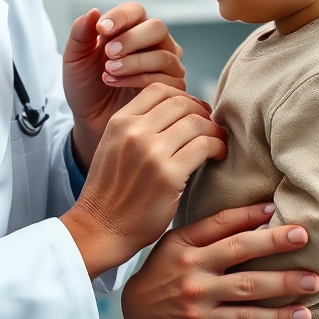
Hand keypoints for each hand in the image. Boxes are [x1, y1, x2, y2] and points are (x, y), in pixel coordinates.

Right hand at [59, 84, 224, 278]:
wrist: (100, 229)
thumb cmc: (112, 194)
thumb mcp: (114, 148)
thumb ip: (138, 127)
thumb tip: (178, 113)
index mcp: (119, 121)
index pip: (160, 90)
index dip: (184, 97)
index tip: (194, 112)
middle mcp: (134, 132)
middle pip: (181, 102)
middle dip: (202, 111)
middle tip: (211, 126)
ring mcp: (151, 152)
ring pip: (196, 122)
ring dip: (214, 129)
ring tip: (218, 141)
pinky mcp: (169, 175)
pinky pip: (204, 146)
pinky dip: (218, 146)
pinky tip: (217, 155)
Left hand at [63, 4, 184, 167]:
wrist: (88, 120)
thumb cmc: (85, 86)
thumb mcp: (74, 58)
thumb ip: (81, 33)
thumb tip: (93, 11)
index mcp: (132, 29)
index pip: (136, 11)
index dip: (121, 16)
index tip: (102, 29)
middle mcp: (153, 45)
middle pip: (157, 28)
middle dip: (132, 39)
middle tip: (109, 52)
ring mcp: (165, 67)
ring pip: (164, 55)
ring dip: (134, 62)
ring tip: (109, 71)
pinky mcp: (171, 91)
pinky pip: (166, 80)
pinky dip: (139, 80)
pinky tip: (115, 82)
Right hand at [121, 204, 318, 318]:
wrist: (135, 308)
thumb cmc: (165, 265)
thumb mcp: (182, 237)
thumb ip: (219, 223)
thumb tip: (264, 209)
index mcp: (192, 256)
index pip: (236, 243)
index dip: (269, 237)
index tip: (300, 234)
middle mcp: (195, 287)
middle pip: (246, 283)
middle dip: (283, 281)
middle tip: (315, 278)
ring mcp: (196, 318)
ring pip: (244, 318)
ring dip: (277, 316)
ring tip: (307, 313)